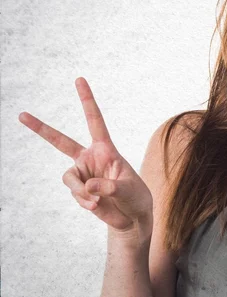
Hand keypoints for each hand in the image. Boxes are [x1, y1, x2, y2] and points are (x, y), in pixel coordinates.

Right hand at [18, 77, 153, 233]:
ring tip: (97, 201)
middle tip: (21, 115)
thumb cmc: (135, 197)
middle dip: (41, 129)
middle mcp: (89, 158)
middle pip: (61, 141)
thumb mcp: (128, 190)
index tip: (79, 79)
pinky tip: (97, 206)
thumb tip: (87, 187)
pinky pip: (75, 194)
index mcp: (105, 149)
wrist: (132, 217)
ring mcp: (82, 174)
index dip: (87, 100)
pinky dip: (85, 202)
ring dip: (80, 192)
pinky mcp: (79, 191)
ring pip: (69, 178)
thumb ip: (109, 187)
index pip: (95, 121)